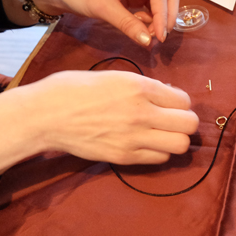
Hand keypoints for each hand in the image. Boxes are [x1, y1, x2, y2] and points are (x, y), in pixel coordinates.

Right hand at [0, 71, 198, 182]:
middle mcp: (142, 112)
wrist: (45, 115)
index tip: (170, 104)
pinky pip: (160, 159)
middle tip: (172, 121)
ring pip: (180, 145)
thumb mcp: (114, 76)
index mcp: (139, 87)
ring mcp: (134, 137)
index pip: (183, 100)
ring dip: (176, 140)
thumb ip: (143, 87)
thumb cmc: (74, 89)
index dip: (180, 102)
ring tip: (163, 135)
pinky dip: (159, 152)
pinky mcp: (124, 157)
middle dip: (185, 122)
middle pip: (189, 125)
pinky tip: (146, 144)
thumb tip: (165, 97)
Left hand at [6, 0, 179, 46]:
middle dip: (166, 17)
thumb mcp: (102, 8)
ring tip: (148, 36)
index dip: (163, 16)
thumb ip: (128, 25)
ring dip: (158, 20)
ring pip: (161, 1)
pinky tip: (140, 29)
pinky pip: (150, 7)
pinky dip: (150, 20)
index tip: (159, 38)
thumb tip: (149, 42)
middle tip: (159, 38)